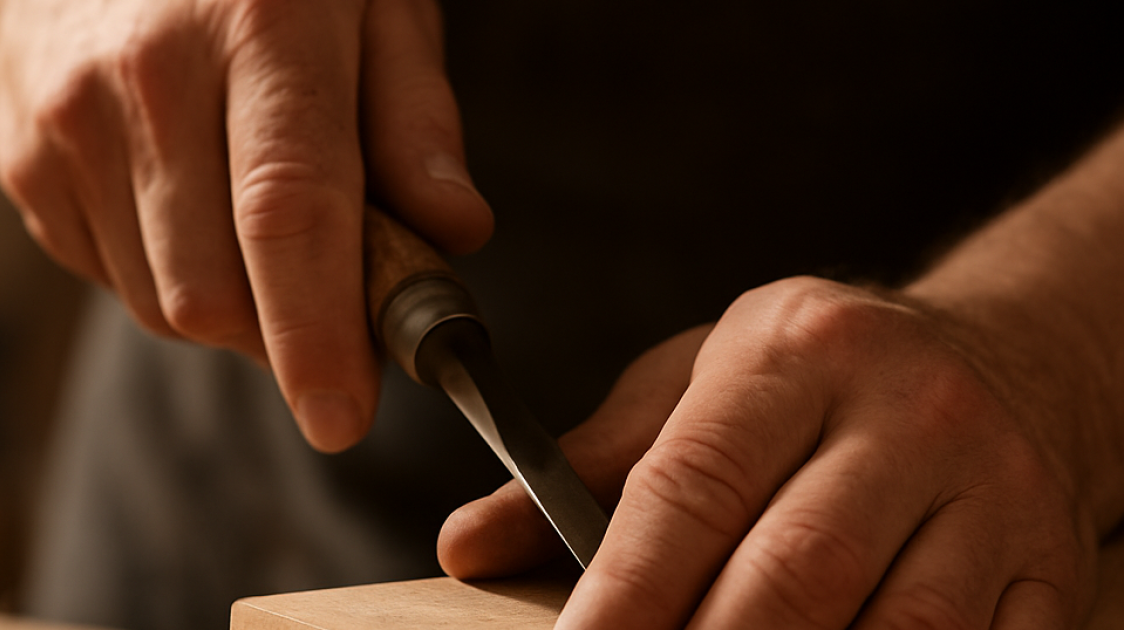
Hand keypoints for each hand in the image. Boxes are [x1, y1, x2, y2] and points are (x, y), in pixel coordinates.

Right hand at [0, 0, 491, 450]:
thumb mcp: (376, 8)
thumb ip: (417, 120)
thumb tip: (456, 234)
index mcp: (260, 29)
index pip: (288, 212)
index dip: (318, 333)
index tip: (343, 417)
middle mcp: (149, 79)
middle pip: (216, 293)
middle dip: (288, 334)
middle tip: (336, 298)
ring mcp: (71, 126)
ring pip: (166, 305)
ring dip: (235, 307)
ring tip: (259, 228)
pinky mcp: (27, 165)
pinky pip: (116, 281)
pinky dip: (175, 278)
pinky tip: (192, 208)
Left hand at [440, 276, 1098, 627]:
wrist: (1006, 357)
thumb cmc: (822, 376)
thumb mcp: (701, 381)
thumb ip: (586, 464)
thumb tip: (468, 543)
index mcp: (797, 353)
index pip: (693, 484)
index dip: (625, 590)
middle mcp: (907, 410)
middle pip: (795, 569)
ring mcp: (993, 486)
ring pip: (897, 627)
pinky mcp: (1048, 557)